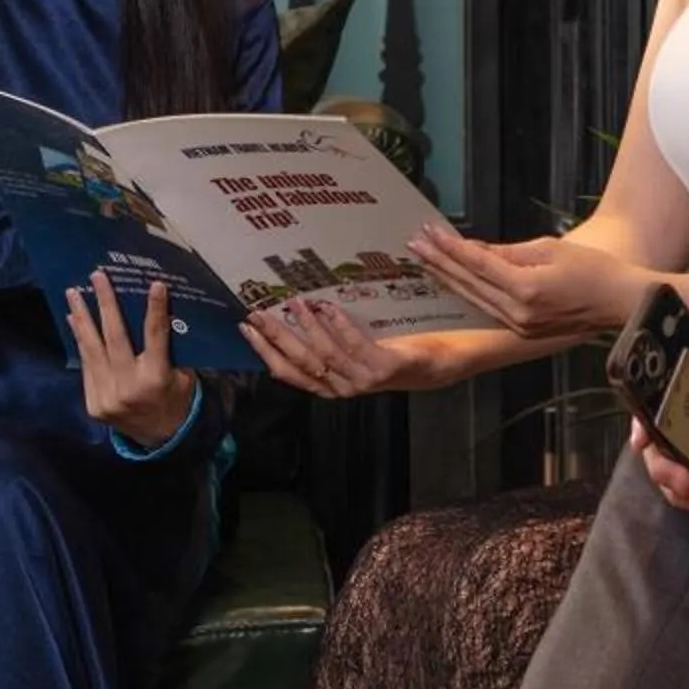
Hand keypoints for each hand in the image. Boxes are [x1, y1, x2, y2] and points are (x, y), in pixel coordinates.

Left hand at [66, 271, 198, 447]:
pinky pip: (86, 366)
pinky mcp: (93, 403)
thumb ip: (168, 347)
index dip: (155, 308)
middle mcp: (129, 386)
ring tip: (73, 293)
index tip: (154, 284)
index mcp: (157, 378)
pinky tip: (74, 321)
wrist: (161, 438)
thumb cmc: (176, 398)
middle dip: (105, 303)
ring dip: (82, 318)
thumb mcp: (182, 372)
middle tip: (97, 276)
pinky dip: (80, 341)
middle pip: (114, 337)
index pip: (155, 335)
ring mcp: (107, 396)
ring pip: (92, 349)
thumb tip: (155, 309)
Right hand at [241, 299, 447, 398]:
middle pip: (301, 363)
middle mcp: (344, 386)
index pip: (289, 371)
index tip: (247, 327)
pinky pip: (356, 347)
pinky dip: (340, 327)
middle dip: (276, 337)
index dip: (266, 350)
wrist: (440, 362)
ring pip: (326, 355)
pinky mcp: (386, 369)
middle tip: (259, 313)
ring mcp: (365, 380)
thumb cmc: (395, 349)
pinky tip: (329, 307)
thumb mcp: (356, 347)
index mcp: (331, 383)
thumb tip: (295, 310)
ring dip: (307, 327)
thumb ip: (329, 339)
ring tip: (295, 302)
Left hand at [410, 226, 647, 336]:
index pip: (478, 264)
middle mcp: (519, 313)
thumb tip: (475, 249)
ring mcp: (520, 326)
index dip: (451, 247)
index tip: (429, 232)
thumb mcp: (551, 249)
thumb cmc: (594, 269)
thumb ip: (510, 252)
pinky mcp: (524, 331)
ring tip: (425, 259)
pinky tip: (453, 279)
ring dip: (448, 278)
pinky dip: (469, 293)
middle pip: (469, 284)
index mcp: (527, 289)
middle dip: (440, 262)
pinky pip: (488, 309)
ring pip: (474, 299)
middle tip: (415, 243)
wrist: (622, 302)